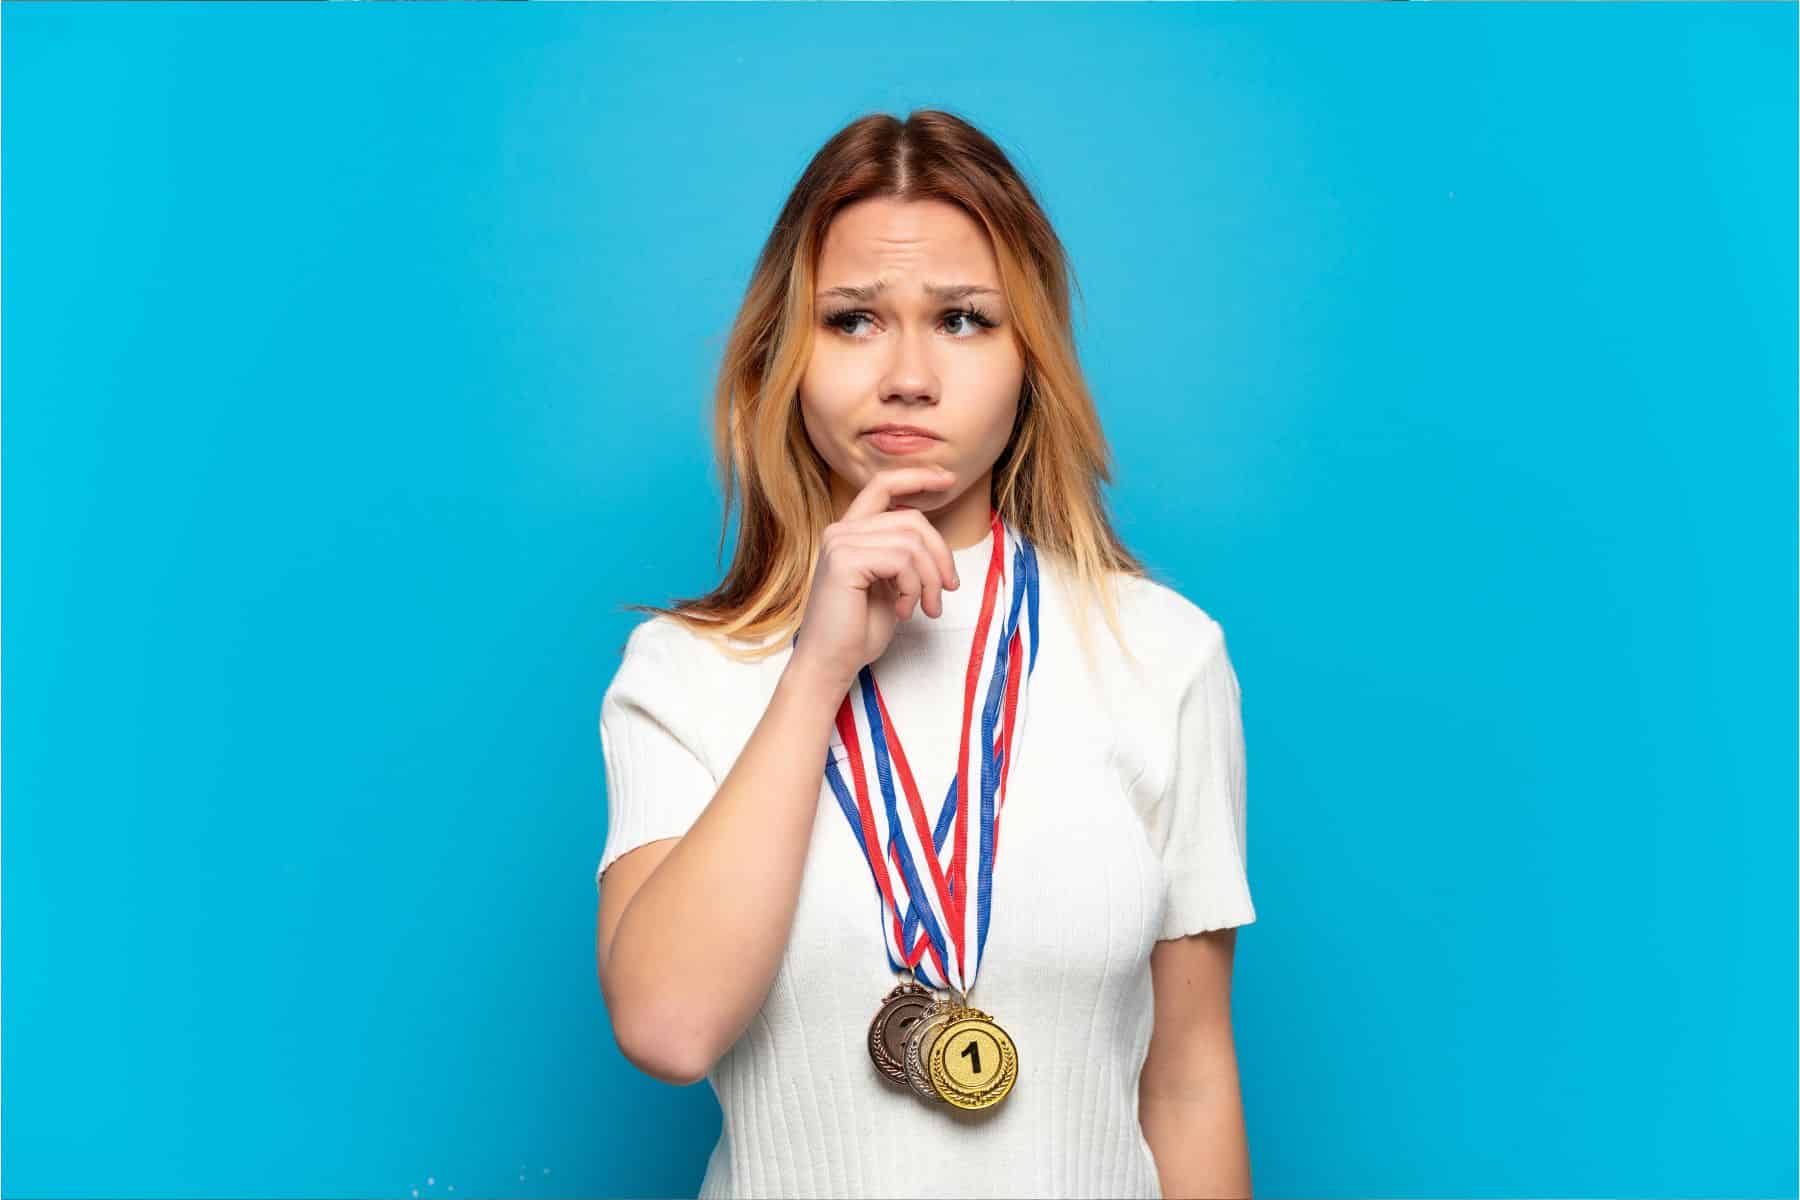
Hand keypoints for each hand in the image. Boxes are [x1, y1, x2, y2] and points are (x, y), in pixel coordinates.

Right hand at [789, 465, 962, 694]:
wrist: (832, 663)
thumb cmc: (859, 630)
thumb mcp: (890, 584)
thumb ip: (904, 555)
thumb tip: (935, 543)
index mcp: (851, 532)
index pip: (883, 485)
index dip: (917, 477)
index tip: (948, 480)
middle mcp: (841, 531)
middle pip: (911, 518)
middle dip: (940, 555)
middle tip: (947, 590)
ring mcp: (840, 543)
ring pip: (911, 542)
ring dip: (929, 579)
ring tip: (926, 607)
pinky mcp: (844, 560)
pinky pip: (901, 560)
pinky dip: (913, 588)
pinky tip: (904, 611)